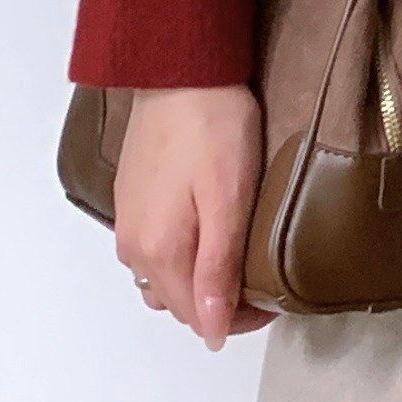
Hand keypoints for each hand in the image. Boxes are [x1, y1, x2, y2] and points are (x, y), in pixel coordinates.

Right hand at [113, 85, 274, 346]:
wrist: (179, 70)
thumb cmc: (211, 127)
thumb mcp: (227, 202)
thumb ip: (217, 270)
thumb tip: (210, 332)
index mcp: (159, 251)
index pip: (197, 316)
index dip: (237, 319)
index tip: (272, 301)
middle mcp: (134, 245)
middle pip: (177, 300)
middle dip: (218, 303)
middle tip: (261, 279)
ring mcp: (129, 220)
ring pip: (163, 276)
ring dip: (197, 281)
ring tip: (238, 258)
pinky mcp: (131, 197)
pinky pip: (153, 247)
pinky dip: (180, 255)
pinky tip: (207, 233)